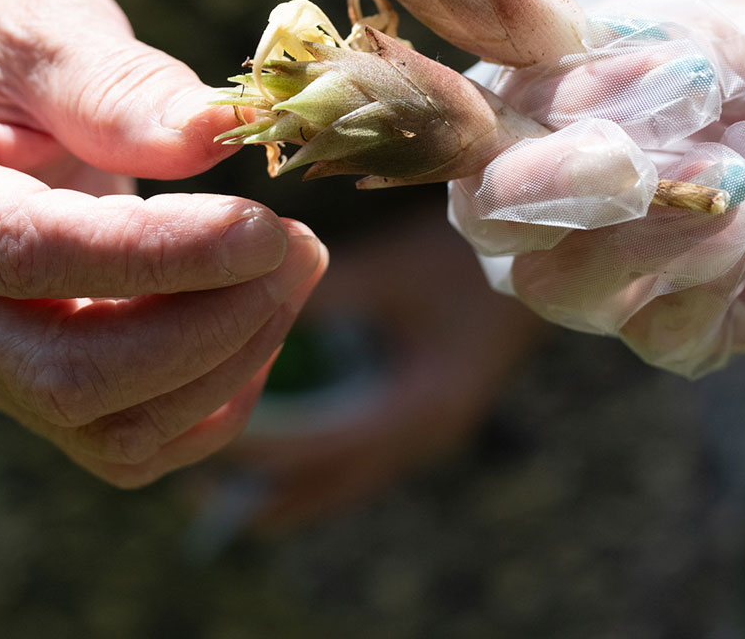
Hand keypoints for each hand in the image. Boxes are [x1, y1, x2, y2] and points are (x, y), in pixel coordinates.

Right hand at [0, 0, 328, 485]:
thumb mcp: (40, 26)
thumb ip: (119, 85)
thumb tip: (222, 134)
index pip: (30, 256)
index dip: (161, 256)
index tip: (266, 227)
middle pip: (65, 377)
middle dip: (205, 328)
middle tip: (298, 245)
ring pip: (105, 427)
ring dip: (223, 365)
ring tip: (295, 264)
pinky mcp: (28, 383)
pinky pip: (126, 440)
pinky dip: (209, 399)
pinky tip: (255, 317)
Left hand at [200, 211, 546, 529]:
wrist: (542, 252)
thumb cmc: (465, 257)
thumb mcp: (394, 270)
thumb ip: (329, 293)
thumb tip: (247, 305)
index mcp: (423, 407)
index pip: (329, 445)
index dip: (268, 447)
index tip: (211, 438)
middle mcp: (424, 432)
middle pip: (336, 480)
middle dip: (273, 489)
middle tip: (202, 493)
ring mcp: (426, 429)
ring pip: (349, 475)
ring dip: (295, 484)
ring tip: (229, 490)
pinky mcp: (423, 414)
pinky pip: (361, 454)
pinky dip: (319, 459)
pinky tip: (285, 451)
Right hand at [450, 0, 744, 374]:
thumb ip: (699, 38)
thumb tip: (590, 95)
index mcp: (590, 64)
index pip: (491, 98)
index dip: (495, 109)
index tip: (565, 99)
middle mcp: (596, 160)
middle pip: (490, 211)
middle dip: (544, 193)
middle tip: (628, 168)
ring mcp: (646, 245)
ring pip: (554, 286)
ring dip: (633, 243)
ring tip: (739, 185)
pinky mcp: (709, 313)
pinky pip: (657, 335)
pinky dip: (696, 288)